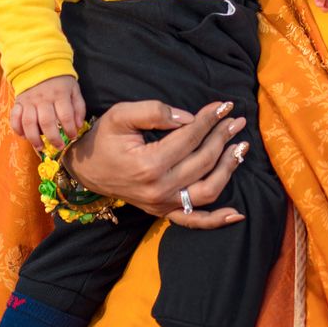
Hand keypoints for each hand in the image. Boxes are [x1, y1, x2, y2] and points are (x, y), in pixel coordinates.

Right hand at [11, 75, 87, 149]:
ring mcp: (29, 101)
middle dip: (53, 138)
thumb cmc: (60, 82)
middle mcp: (43, 99)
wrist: (39, 65)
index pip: (65, 115)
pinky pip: (14, 117)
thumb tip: (78, 126)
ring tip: (40, 147)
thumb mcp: (74, 90)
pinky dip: (17, 129)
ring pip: (29, 122)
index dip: (70, 129)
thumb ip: (78, 108)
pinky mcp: (18, 102)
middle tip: (58, 147)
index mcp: (60, 94)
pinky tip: (24, 136)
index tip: (72, 136)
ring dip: (34, 138)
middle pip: (46, 122)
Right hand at [63, 99, 250, 228]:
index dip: (209, 119)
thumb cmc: (103, 139)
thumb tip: (188, 118)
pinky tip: (237, 212)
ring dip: (229, 168)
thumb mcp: (121, 115)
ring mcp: (162, 204)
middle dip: (223, 137)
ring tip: (241, 147)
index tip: (224, 106)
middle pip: (203, 160)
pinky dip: (217, 219)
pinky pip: (194, 221)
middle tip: (236, 120)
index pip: (190, 138)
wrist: (86, 169)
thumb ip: (154, 111)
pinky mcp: (163, 212)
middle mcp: (159, 189)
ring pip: (208, 189)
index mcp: (149, 164)